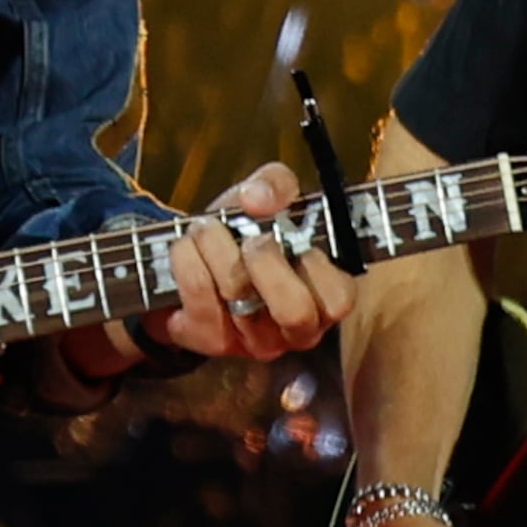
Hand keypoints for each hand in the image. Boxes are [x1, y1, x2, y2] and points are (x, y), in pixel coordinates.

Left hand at [135, 162, 357, 364]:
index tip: (291, 239)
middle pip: (294, 311)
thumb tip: (259, 198)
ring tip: (207, 228)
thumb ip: (276, 185)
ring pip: (239, 294)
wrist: (194, 261)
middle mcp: (296, 329)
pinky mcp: (212, 340)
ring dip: (216, 246)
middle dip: (265, 262)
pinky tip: (187, 246)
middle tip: (249, 238)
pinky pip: (199, 292)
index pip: (338, 300)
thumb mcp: (267, 201)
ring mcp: (255, 341)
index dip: (314, 266)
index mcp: (324, 297)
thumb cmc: (245, 234)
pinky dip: (188, 256)